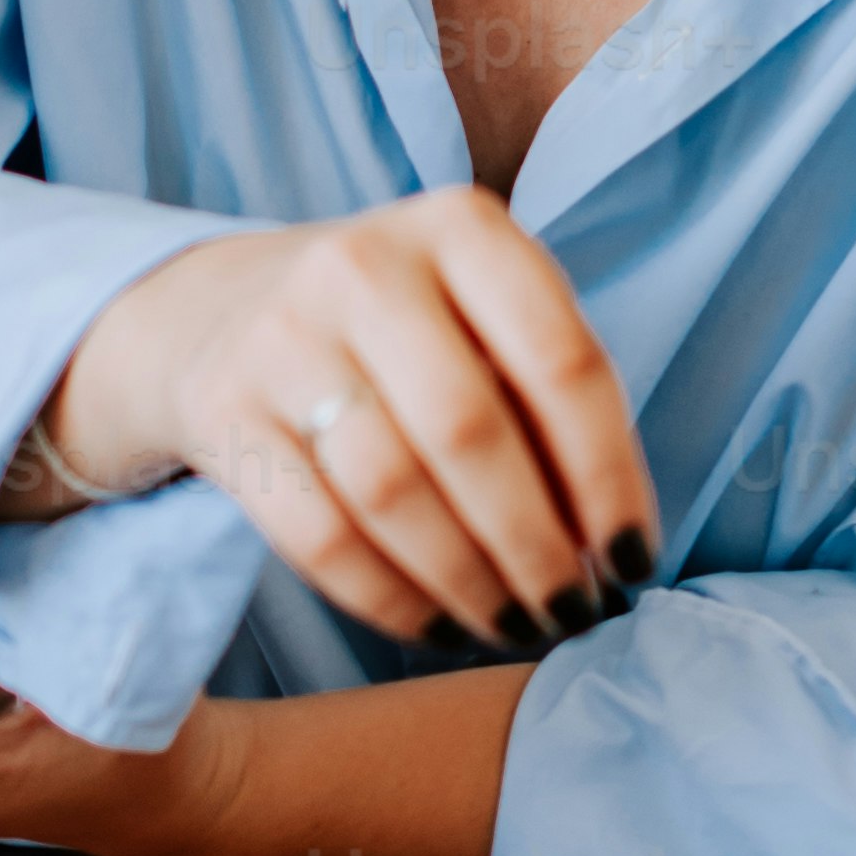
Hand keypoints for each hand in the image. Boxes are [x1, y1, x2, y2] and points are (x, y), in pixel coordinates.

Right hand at [48, 190, 656, 651]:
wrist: (219, 309)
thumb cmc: (399, 327)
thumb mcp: (480, 314)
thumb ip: (547, 400)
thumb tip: (610, 544)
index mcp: (463, 229)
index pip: (562, 362)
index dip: (609, 476)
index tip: (636, 557)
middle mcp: (366, 267)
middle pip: (470, 432)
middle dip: (537, 545)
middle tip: (575, 610)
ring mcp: (283, 336)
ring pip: (391, 491)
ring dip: (469, 582)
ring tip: (518, 626)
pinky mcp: (223, 411)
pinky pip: (320, 535)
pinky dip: (392, 599)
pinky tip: (442, 626)